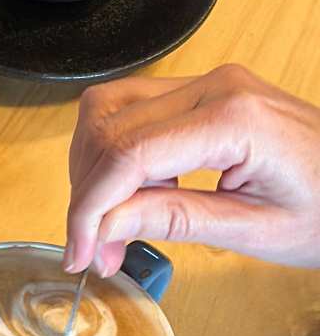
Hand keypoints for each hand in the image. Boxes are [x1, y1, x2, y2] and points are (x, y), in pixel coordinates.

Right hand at [64, 66, 319, 274]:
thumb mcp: (253, 231)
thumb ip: (173, 221)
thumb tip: (104, 226)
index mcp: (235, 120)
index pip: (129, 155)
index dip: (90, 208)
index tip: (81, 253)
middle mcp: (217, 87)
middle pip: (109, 128)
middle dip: (89, 195)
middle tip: (98, 251)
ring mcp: (210, 82)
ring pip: (108, 109)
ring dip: (93, 168)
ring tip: (112, 222)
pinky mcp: (205, 91)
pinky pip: (132, 108)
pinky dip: (115, 151)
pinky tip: (135, 192)